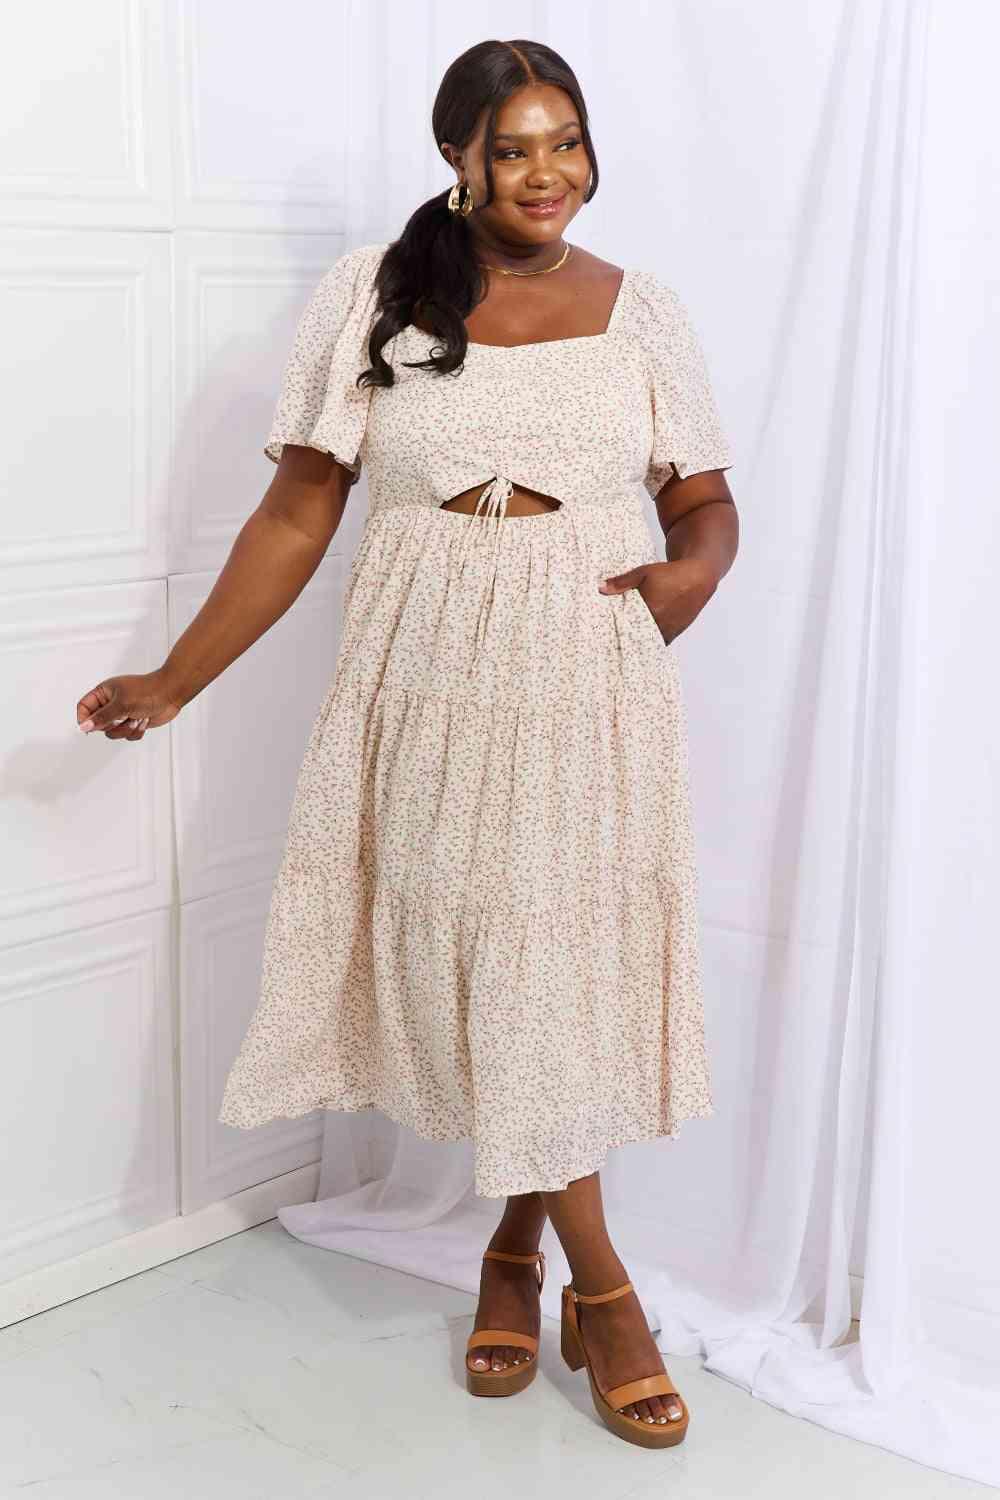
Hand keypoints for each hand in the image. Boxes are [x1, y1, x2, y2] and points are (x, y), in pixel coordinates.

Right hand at [76, 668, 183, 740]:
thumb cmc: (147, 692)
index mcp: (104, 692)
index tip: (90, 728)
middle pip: (98, 724)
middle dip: (112, 725)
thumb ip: (101, 717)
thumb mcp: (121, 704)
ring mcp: (122, 714)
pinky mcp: (133, 722)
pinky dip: (136, 731)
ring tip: (137, 718)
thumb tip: (84, 726)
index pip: (83, 707)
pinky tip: (144, 720)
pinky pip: (127, 736)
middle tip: (124, 717)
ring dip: (126, 729)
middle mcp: (111, 703)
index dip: (84, 719)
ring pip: (113, 733)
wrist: (171, 694)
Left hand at [597, 558, 716, 643]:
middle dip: (626, 638)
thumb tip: (601, 588)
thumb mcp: (644, 573)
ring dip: (639, 641)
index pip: (626, 628)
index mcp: (650, 610)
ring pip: (649, 642)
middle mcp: (660, 623)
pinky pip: (660, 641)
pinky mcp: (676, 632)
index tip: (605, 636)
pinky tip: (642, 640)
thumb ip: (622, 582)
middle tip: (612, 641)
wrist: (698, 577)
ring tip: (626, 642)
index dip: (616, 632)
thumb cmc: (671, 574)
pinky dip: (651, 641)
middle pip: (637, 637)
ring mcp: (669, 630)